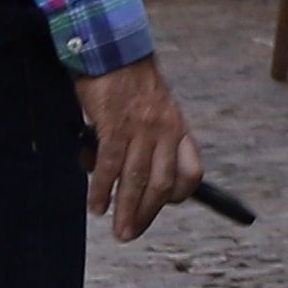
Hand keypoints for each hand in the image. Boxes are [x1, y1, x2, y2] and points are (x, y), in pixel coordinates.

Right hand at [78, 56, 199, 244]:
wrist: (114, 52)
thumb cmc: (130, 85)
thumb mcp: (154, 112)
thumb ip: (148, 141)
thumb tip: (121, 177)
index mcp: (179, 129)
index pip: (192, 172)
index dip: (179, 194)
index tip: (161, 207)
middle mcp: (166, 132)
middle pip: (162, 184)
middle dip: (148, 214)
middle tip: (132, 235)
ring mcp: (141, 129)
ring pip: (136, 180)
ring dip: (126, 210)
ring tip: (119, 231)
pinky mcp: (114, 126)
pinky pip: (109, 166)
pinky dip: (101, 190)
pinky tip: (96, 206)